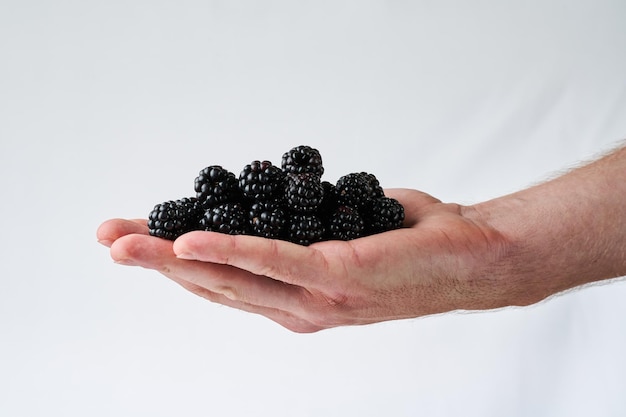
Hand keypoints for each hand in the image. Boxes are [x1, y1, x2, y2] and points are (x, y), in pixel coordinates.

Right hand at [97, 189, 512, 332]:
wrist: (473, 259)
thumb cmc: (413, 245)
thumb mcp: (345, 237)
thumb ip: (307, 231)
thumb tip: (284, 199)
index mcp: (297, 301)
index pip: (225, 284)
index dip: (174, 266)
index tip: (136, 242)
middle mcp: (298, 309)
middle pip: (213, 285)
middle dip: (155, 263)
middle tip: (107, 240)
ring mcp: (315, 299)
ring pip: (230, 278)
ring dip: (173, 257)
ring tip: (126, 240)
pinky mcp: (335, 277)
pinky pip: (271, 262)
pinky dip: (228, 248)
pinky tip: (189, 237)